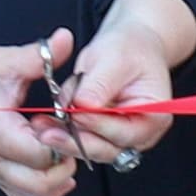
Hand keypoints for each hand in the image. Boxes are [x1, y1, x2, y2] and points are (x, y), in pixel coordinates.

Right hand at [0, 1, 79, 195]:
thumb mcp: (6, 59)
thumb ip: (39, 55)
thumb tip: (65, 38)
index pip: (39, 153)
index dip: (62, 142)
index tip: (69, 124)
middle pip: (37, 183)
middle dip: (63, 166)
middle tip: (72, 141)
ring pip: (30, 195)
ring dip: (55, 181)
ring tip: (65, 154)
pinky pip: (21, 194)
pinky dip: (43, 190)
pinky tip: (59, 173)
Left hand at [60, 0, 195, 171]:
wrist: (126, 46)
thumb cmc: (130, 49)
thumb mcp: (116, 58)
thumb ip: (100, 84)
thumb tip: (82, 105)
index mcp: (154, 116)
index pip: (124, 132)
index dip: (97, 125)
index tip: (74, 114)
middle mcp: (139, 134)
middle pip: (107, 148)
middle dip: (75, 141)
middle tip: (47, 133)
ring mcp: (119, 137)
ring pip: (90, 149)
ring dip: (65, 139)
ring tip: (41, 128)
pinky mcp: (100, 134)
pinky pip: (80, 139)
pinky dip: (63, 132)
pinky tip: (45, 125)